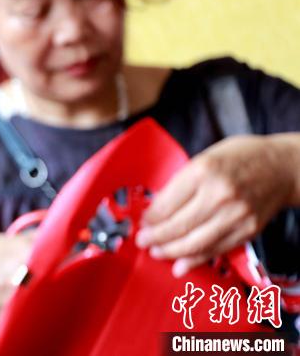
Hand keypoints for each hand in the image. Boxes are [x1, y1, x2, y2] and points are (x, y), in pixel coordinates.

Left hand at [136, 135, 297, 276]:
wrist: (280, 167)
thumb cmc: (238, 159)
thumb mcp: (203, 159)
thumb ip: (181, 184)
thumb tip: (156, 210)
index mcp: (203, 171)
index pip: (167, 202)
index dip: (150, 218)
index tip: (142, 223)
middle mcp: (220, 194)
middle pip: (179, 225)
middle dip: (155, 237)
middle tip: (143, 241)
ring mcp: (236, 214)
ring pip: (195, 242)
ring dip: (171, 251)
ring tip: (156, 252)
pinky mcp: (248, 230)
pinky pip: (216, 249)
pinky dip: (196, 259)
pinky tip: (180, 264)